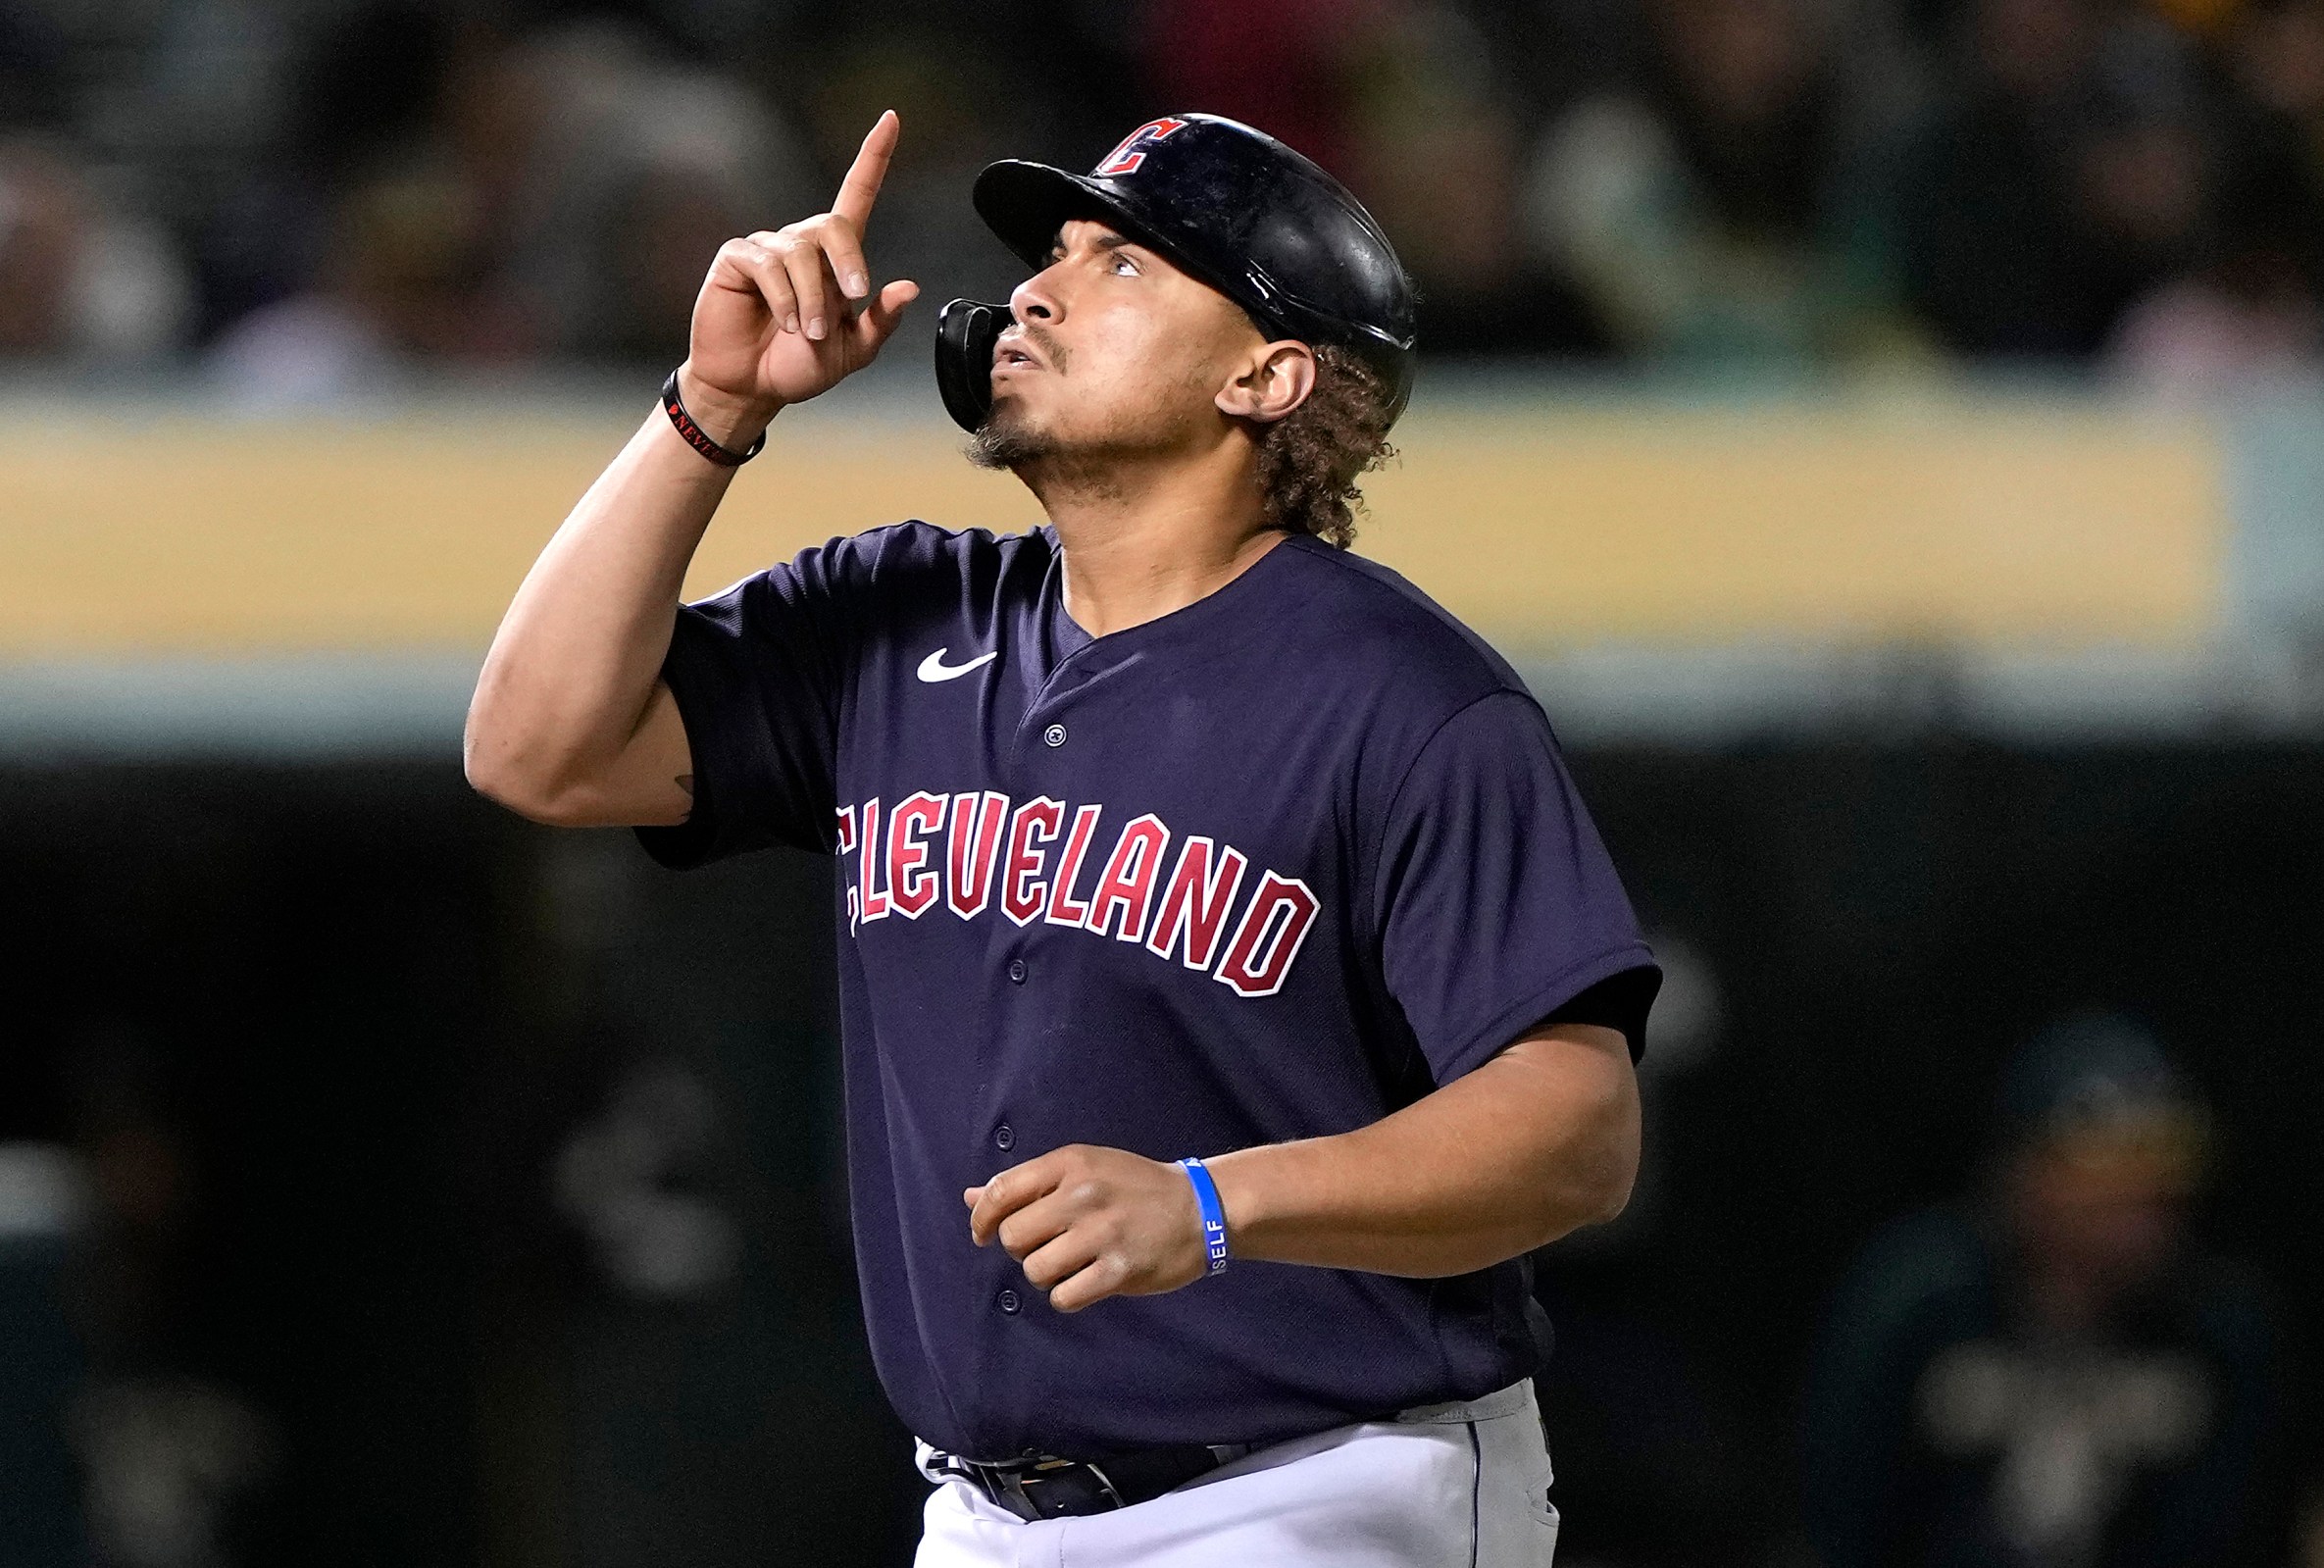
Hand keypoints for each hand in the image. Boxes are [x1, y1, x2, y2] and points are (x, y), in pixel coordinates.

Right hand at [680, 110, 921, 441]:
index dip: (873, 158)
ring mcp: (767, 248)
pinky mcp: (736, 259)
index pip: (855, 196)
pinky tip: (784, 321)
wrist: (752, 387)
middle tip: (845, 307)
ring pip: (800, 253)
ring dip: (810, 299)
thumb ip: (880, 322)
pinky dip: (784, 298)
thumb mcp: (851, 351)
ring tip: (804, 332)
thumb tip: (910, 287)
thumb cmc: (797, 366)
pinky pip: (767, 264)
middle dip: (846, 266)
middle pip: (832, 226)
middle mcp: (801, 244)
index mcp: (835, 260)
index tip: (891, 119)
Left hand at [964, 1144, 1212, 1312]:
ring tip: (1072, 1263)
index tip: (985, 1234)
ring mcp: (1102, 1233)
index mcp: (1070, 1163)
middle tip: (1048, 1245)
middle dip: (1022, 1248)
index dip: (983, 1219)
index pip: (1001, 1191)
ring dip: (1047, 1274)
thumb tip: (970, 1198)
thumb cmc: (1133, 1187)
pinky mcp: (1120, 1270)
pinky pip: (1064, 1297)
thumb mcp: (1083, 1169)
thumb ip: (1027, 1184)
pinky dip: (1068, 1296)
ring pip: (1035, 1270)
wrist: (1200, 1207)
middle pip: (1014, 1236)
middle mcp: (1083, 1194)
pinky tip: (1086, 1282)